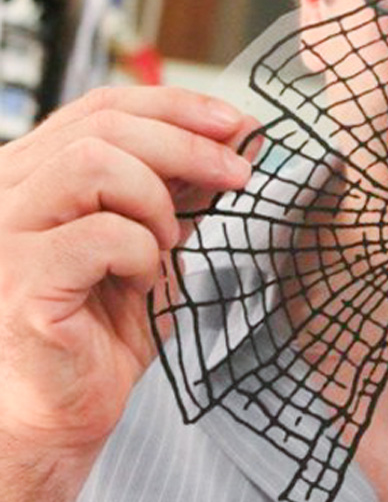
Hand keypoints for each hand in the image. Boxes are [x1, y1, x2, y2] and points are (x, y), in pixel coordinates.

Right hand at [0, 87, 255, 481]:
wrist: (69, 407)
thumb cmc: (108, 318)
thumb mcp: (159, 230)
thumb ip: (184, 182)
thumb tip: (240, 134)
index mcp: (38, 170)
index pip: (104, 106)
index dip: (176, 105)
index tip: (235, 122)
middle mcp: (8, 191)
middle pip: (103, 126)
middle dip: (187, 144)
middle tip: (238, 174)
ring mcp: (5, 235)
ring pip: (92, 164)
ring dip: (155, 200)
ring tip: (167, 241)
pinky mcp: (19, 282)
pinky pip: (99, 235)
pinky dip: (141, 251)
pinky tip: (141, 279)